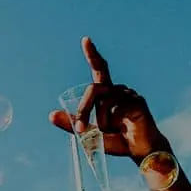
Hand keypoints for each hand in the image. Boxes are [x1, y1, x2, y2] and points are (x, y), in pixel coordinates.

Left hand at [48, 38, 167, 161]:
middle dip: (84, 109)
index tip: (85, 40)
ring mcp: (128, 93)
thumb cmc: (116, 140)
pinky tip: (122, 127)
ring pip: (102, 100)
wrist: (139, 150)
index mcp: (107, 93)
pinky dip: (111, 120)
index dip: (92, 54)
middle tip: (80, 129)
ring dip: (99, 120)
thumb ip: (72, 123)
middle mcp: (117, 89)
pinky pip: (115, 106)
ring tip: (108, 132)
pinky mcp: (136, 100)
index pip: (99, 69)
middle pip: (94, 88)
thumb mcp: (90, 133)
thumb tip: (51, 115)